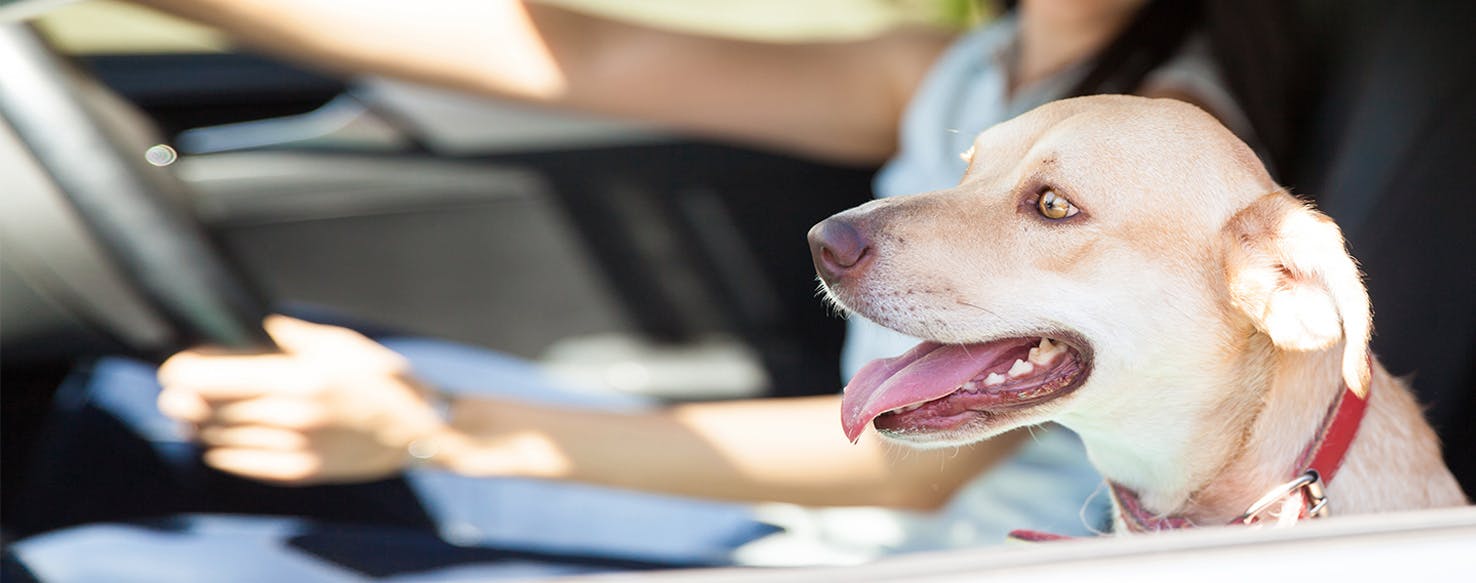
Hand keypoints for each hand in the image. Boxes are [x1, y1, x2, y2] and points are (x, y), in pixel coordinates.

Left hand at [158, 316, 447, 484]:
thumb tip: (256, 324)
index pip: (211, 379)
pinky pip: (237, 462)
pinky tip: (217, 438)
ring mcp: (293, 448)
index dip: (182, 372)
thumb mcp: (344, 343)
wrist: (419, 431)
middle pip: (205, 409)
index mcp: (299, 377)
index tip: (175, 366)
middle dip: (182, 397)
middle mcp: (291, 416)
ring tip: (192, 411)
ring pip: (216, 438)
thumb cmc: (384, 379)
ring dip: (196, 424)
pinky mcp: (298, 471)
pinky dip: (217, 449)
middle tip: (175, 388)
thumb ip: (294, 334)